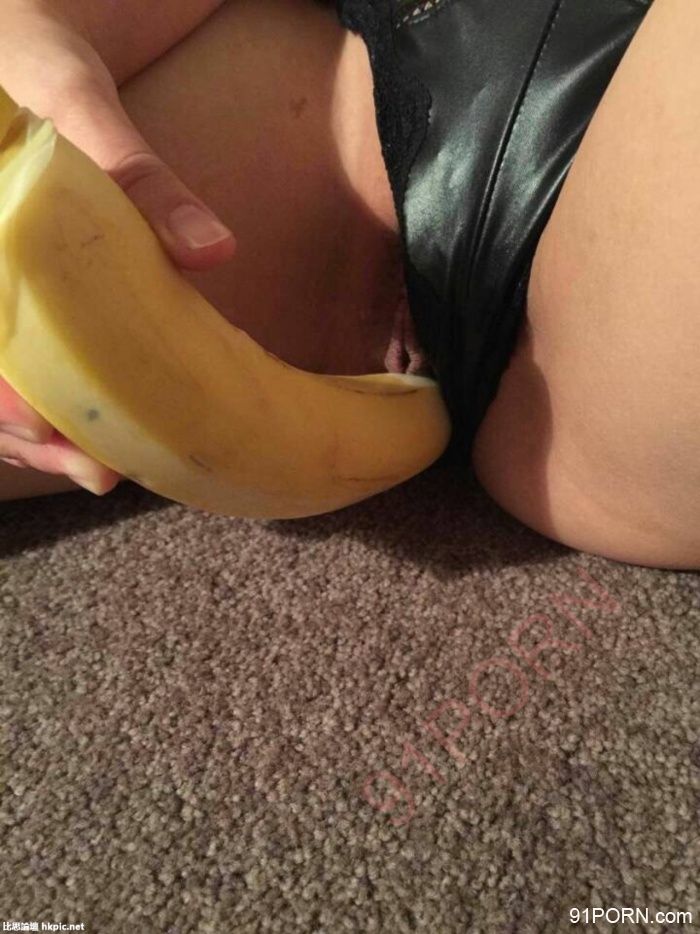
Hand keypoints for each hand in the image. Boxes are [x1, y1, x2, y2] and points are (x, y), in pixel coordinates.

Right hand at [0, 0, 234, 492]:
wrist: (13, 39)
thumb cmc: (26, 61)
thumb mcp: (72, 101)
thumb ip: (132, 174)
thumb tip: (213, 250)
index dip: (2, 405)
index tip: (53, 438)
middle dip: (28, 433)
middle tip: (96, 471)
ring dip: (44, 427)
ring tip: (102, 468)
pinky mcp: (18, 287)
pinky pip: (23, 349)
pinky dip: (57, 390)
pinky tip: (100, 421)